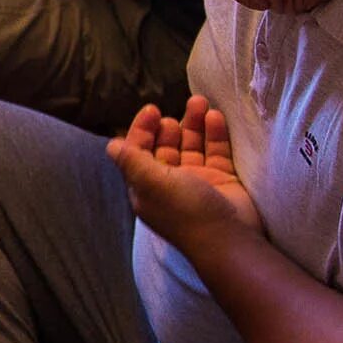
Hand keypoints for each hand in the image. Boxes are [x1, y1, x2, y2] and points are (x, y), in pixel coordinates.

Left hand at [108, 97, 264, 253]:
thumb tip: (111, 145)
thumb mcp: (152, 183)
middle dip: (170, 126)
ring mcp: (198, 182)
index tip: (152, 111)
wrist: (230, 239)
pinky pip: (216, 152)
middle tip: (180, 110)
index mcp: (148, 187)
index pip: (139, 152)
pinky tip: (215, 117)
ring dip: (195, 124)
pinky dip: (215, 134)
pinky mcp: (223, 180)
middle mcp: (170, 184)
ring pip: (193, 145)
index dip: (142, 131)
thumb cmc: (186, 209)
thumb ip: (132, 161)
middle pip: (167, 147)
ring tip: (201, 103)